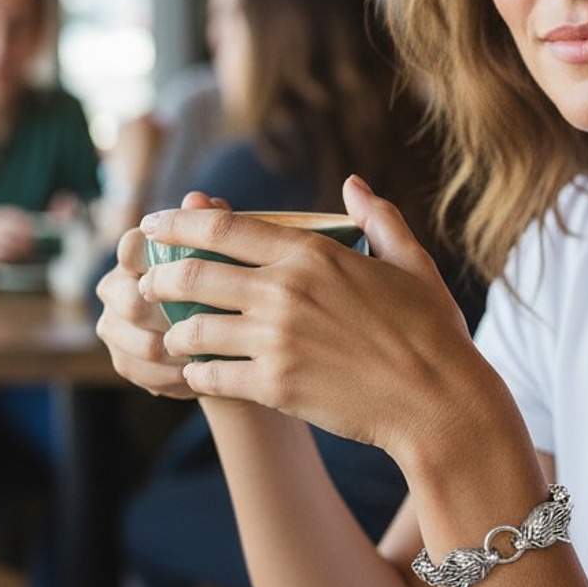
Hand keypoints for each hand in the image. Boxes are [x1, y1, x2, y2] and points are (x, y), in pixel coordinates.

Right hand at [94, 190, 228, 399]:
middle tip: (218, 324)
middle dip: (175, 316)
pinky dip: (179, 375)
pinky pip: (145, 372)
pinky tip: (206, 371)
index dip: (160, 260)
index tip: (198, 274)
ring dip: (182, 350)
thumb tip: (197, 197)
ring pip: (140, 342)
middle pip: (132, 302)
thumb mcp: (229, 253)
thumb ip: (214, 224)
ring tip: (218, 353)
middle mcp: (114, 286)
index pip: (132, 248)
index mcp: (136, 253)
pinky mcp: (123, 361)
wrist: (226, 340)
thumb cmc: (228, 284)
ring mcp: (114, 326)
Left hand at [137, 177, 489, 457]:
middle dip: (159, 277)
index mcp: (313, 254)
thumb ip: (379, 219)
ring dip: (175, 332)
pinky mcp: (275, 387)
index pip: (224, 228)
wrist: (439, 401)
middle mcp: (286, 291)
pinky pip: (211, 376)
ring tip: (174, 337)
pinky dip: (196, 374)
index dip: (177, 224)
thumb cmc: (432, 333)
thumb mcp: (412, 264)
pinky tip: (198, 374)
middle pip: (193, 274)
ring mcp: (277, 340)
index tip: (152, 226)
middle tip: (148, 284)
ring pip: (193, 329)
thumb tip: (354, 184)